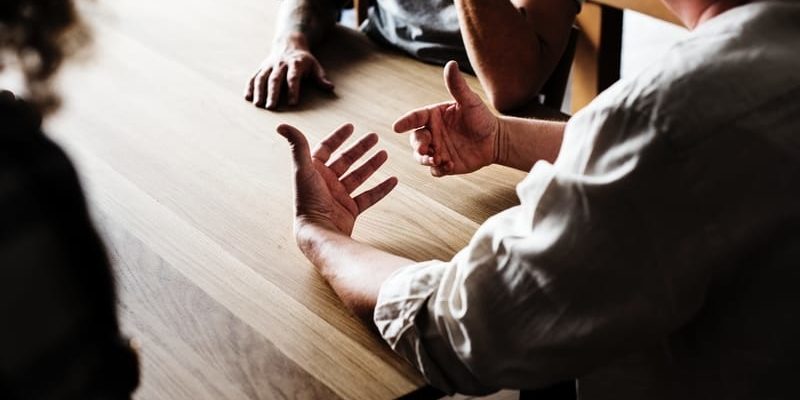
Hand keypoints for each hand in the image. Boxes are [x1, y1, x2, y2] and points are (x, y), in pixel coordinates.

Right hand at [246, 34, 334, 109]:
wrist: (289, 43)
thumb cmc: (304, 60)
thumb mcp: (315, 65)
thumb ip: (321, 78)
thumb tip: (330, 88)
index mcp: (295, 64)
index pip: (293, 77)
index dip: (293, 90)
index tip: (293, 103)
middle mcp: (280, 64)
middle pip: (275, 79)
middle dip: (273, 93)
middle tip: (271, 107)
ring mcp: (269, 65)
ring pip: (262, 78)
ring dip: (259, 91)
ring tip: (258, 105)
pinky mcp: (261, 68)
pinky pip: (254, 76)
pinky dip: (250, 86)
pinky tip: (247, 97)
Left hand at [277, 123, 397, 237]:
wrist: (318, 232)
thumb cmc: (308, 201)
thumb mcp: (302, 169)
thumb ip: (297, 146)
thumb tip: (281, 125)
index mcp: (314, 172)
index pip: (326, 149)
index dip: (338, 137)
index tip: (351, 126)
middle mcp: (326, 183)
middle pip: (346, 160)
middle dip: (360, 148)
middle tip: (375, 136)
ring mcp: (339, 197)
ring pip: (358, 176)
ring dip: (371, 165)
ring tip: (384, 154)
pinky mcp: (350, 210)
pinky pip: (369, 197)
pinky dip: (381, 189)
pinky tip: (393, 180)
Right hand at [392, 60, 499, 176]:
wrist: (495, 140)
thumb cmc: (481, 117)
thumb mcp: (470, 101)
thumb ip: (457, 86)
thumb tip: (451, 63)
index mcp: (433, 116)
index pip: (415, 118)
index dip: (405, 122)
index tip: (396, 127)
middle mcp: (432, 133)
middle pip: (415, 139)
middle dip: (417, 145)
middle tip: (425, 150)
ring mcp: (437, 150)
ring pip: (421, 157)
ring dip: (425, 159)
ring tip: (437, 160)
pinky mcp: (444, 165)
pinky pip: (435, 170)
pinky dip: (438, 169)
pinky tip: (449, 165)